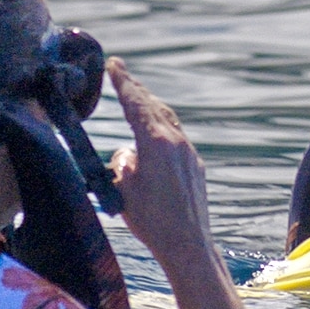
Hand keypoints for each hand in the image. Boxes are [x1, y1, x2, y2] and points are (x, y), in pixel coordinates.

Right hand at [104, 57, 213, 266]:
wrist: (188, 245)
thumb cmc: (152, 221)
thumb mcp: (123, 190)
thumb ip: (123, 163)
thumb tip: (128, 153)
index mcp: (156, 143)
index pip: (136, 104)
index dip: (122, 82)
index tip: (113, 64)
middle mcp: (176, 142)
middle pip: (153, 106)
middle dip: (136, 90)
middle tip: (121, 74)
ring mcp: (189, 153)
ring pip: (168, 119)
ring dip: (151, 106)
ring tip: (137, 98)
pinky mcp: (195, 166)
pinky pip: (176, 137)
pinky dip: (162, 126)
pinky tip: (155, 133)